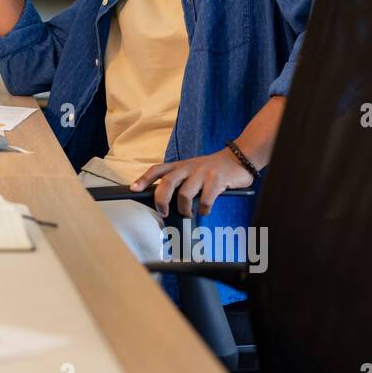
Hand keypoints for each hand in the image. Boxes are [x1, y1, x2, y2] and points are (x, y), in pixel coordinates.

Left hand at [132, 149, 252, 217]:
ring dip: (184, 209)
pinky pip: (205, 200)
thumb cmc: (210, 169)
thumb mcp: (191, 169)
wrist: (238, 158)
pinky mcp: (217, 180)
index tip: (133, 189)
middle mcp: (188, 167)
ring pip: (184, 194)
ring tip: (188, 213)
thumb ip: (178, 180)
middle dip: (161, 201)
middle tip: (163, 212)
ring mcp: (202, 173)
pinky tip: (205, 210)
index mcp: (179, 165)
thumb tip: (162, 201)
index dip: (144, 180)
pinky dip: (203, 210)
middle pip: (167, 183)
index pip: (157, 170)